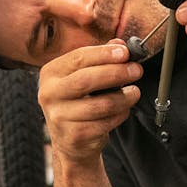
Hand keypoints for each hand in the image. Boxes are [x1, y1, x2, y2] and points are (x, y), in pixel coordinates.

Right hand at [37, 40, 141, 163]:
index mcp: (51, 73)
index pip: (79, 58)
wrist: (69, 141)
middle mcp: (49, 94)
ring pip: (101, 104)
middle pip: (87, 79)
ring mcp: (59, 116)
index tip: (125, 53)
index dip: (104, 54)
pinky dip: (120, 115)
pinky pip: (105, 123)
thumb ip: (100, 59)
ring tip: (134, 92)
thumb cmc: (78, 103)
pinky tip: (123, 110)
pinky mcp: (74, 135)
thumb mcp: (83, 77)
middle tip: (136, 70)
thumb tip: (119, 44)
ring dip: (124, 97)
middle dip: (116, 73)